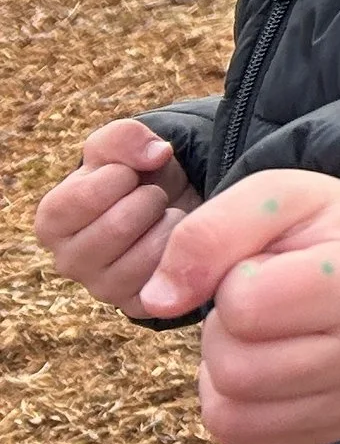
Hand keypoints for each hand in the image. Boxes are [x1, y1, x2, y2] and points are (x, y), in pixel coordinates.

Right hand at [34, 120, 200, 315]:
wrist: (172, 205)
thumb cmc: (137, 177)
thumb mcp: (121, 147)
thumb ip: (125, 138)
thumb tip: (156, 154)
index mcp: (52, 222)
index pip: (82, 198)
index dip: (120, 175)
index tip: (128, 176)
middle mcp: (68, 261)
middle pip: (118, 225)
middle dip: (149, 199)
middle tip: (152, 197)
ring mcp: (103, 288)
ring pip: (146, 254)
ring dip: (169, 224)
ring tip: (164, 216)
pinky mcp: (139, 305)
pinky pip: (169, 279)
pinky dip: (183, 251)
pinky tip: (177, 240)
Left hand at [137, 169, 339, 443]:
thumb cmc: (319, 224)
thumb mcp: (270, 196)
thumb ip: (206, 235)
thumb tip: (158, 301)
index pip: (245, 308)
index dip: (230, 280)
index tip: (262, 264)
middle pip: (235, 371)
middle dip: (221, 330)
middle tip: (252, 300)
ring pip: (230, 417)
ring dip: (221, 369)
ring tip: (255, 333)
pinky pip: (244, 439)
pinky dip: (232, 404)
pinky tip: (259, 364)